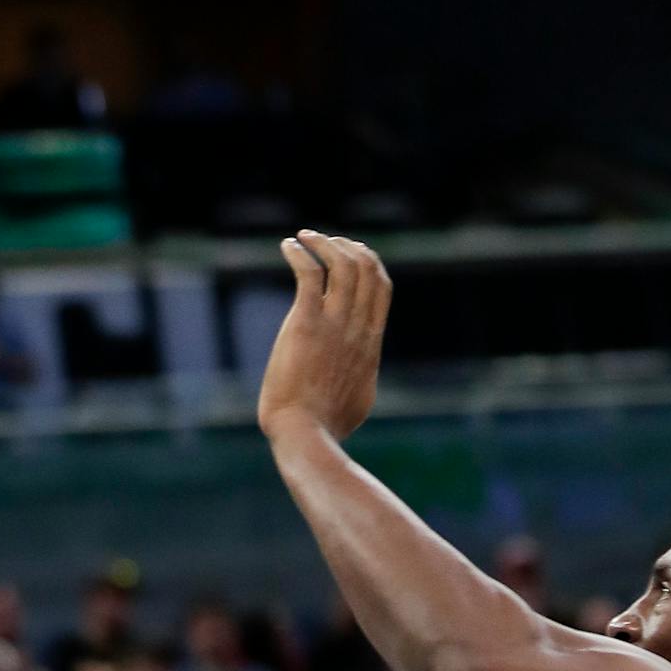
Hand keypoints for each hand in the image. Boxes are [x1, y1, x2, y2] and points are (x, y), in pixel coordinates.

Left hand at [256, 231, 390, 442]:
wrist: (305, 433)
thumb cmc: (326, 424)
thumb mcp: (359, 396)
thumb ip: (361, 376)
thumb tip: (359, 377)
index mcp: (371, 341)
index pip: (382, 287)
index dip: (370, 263)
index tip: (351, 254)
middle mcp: (358, 327)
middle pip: (368, 268)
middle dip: (349, 246)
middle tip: (325, 241)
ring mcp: (335, 324)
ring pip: (343, 264)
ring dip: (325, 242)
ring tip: (304, 237)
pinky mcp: (306, 323)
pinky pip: (310, 273)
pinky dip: (301, 253)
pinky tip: (288, 246)